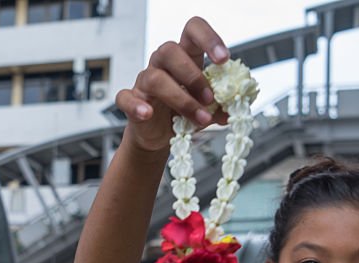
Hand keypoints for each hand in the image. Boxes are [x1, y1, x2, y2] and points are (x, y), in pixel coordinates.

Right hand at [116, 17, 230, 152]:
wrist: (159, 136)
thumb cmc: (182, 114)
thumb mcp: (207, 109)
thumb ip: (220, 106)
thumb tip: (233, 109)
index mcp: (185, 57)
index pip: (192, 31)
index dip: (208, 39)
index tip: (223, 60)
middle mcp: (163, 64)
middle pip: (170, 50)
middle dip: (193, 76)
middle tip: (210, 98)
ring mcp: (145, 82)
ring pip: (155, 77)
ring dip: (181, 99)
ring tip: (199, 118)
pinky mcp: (131, 101)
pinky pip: (125, 97)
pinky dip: (136, 106)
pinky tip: (149, 113)